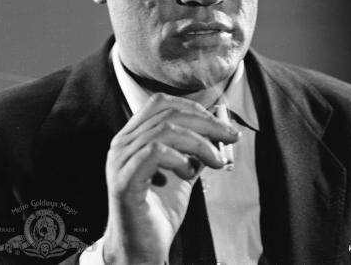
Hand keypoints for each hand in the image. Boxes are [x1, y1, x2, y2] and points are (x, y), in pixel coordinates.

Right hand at [102, 93, 239, 264]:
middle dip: (206, 123)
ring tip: (214, 161)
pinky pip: (155, 153)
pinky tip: (188, 173)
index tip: (220, 123)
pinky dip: (180, 159)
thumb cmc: (159, 209)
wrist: (142, 248)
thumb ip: (195, 149)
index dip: (193, 107)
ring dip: (199, 143)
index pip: (161, 102)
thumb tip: (220, 130)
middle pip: (167, 114)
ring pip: (165, 131)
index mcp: (133, 136)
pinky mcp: (124, 180)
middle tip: (230, 137)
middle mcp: (122, 143)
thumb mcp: (183, 170)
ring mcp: (120, 160)